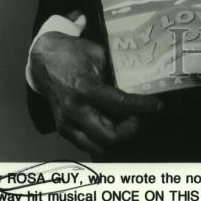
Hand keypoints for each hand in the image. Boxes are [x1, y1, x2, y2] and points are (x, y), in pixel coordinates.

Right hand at [29, 32, 162, 155]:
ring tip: (126, 122)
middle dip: (130, 130)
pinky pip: (86, 144)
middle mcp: (75, 111)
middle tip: (139, 117)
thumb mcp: (99, 54)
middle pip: (109, 137)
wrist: (43, 61)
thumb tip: (140, 80)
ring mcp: (67, 123)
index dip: (142, 107)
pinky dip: (102, 140)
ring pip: (98, 147)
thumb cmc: (73, 53)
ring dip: (116, 138)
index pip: (120, 105)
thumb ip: (117, 71)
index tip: (157, 105)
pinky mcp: (63, 129)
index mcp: (86, 88)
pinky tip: (110, 125)